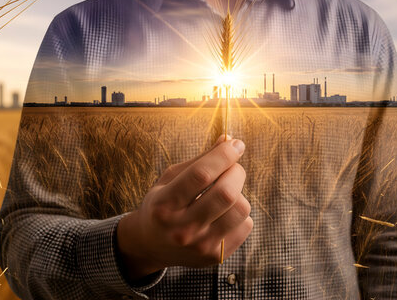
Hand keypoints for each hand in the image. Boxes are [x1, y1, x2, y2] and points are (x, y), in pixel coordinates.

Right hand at [116, 135, 251, 280]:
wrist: (150, 245)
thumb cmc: (163, 205)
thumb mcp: (171, 179)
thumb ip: (199, 161)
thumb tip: (228, 140)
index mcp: (164, 205)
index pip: (201, 175)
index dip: (224, 155)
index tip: (236, 144)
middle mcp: (181, 229)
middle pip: (226, 193)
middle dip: (236, 172)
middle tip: (232, 168)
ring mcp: (199, 246)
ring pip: (241, 209)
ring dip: (239, 193)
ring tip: (225, 193)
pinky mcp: (215, 257)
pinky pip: (246, 225)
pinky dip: (240, 214)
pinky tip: (224, 213)